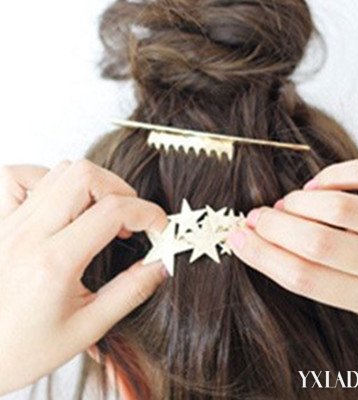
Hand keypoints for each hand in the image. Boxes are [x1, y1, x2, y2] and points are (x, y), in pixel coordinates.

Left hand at [0, 160, 166, 394]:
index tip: (160, 228)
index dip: (148, 213)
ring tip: (103, 214)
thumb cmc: (26, 349)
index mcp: (54, 262)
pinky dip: (50, 179)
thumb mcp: (89, 327)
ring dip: (94, 185)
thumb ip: (132, 290)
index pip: (112, 211)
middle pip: (85, 176)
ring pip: (60, 171)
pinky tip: (64, 202)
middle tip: (132, 219)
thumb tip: (162, 263)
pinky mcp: (0, 221)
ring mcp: (10, 223)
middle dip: (122, 191)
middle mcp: (29, 234)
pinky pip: (20, 176)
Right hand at [228, 158, 357, 317]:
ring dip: (299, 202)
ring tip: (287, 205)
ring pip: (339, 208)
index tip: (236, 237)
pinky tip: (317, 185)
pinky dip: (333, 174)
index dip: (261, 255)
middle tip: (255, 216)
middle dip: (273, 226)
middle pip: (317, 244)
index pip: (304, 279)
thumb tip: (261, 240)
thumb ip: (321, 271)